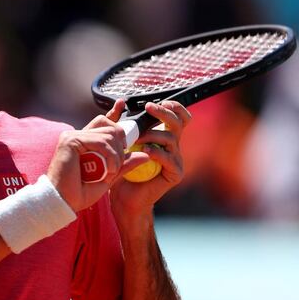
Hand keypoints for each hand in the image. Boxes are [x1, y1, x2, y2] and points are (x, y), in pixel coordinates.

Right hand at [47, 112, 146, 210]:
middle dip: (121, 145)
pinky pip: (101, 141)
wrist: (64, 202)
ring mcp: (72, 136)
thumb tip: (145, 155)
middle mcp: (77, 136)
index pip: (101, 122)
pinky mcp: (71, 140)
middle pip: (109, 125)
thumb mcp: (109, 177)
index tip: (122, 104)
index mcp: (84, 142)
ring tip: (111, 171)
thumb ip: (124, 164)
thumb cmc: (81, 192)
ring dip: (116, 155)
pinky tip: (108, 170)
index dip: (113, 113)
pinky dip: (110, 156)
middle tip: (118, 165)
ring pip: (108, 134)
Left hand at [109, 99, 191, 214]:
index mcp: (163, 137)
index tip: (153, 104)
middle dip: (164, 113)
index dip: (173, 107)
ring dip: (152, 134)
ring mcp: (175, 160)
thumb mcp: (119, 142)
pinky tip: (144, 152)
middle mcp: (173, 147)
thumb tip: (120, 103)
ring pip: (171, 138)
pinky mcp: (174, 173)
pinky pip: (169, 158)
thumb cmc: (121, 168)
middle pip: (179, 123)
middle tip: (148, 108)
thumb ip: (119, 122)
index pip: (178, 117)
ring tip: (136, 139)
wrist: (123, 196)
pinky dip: (156, 152)